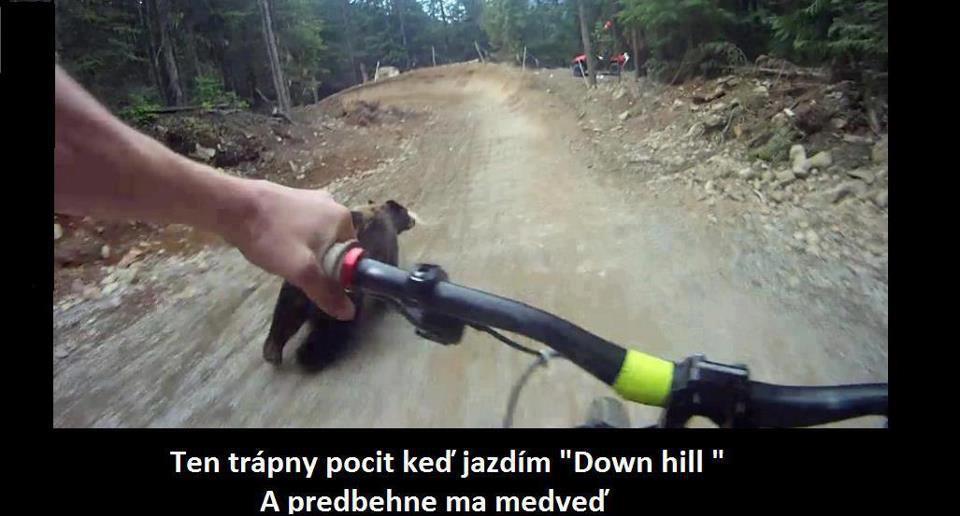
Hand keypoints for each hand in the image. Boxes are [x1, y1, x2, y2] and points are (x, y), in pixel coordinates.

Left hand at [226, 180, 356, 319]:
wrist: (233, 207)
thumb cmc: (272, 236)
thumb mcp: (302, 271)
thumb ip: (326, 292)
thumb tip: (349, 313)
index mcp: (343, 218)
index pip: (351, 255)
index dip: (337, 272)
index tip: (316, 280)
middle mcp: (332, 204)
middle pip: (334, 245)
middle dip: (319, 261)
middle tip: (297, 272)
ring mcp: (311, 198)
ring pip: (316, 236)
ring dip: (305, 251)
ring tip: (283, 258)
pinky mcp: (292, 198)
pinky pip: (301, 226)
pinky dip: (292, 238)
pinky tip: (275, 244)